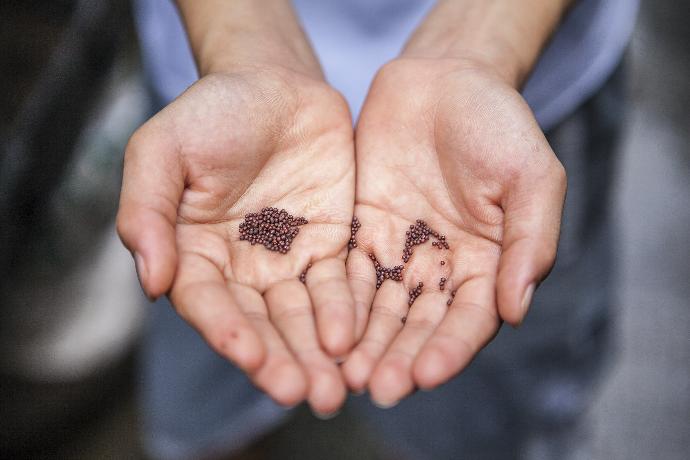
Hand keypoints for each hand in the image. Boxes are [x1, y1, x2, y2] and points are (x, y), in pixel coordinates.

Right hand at [117, 68, 354, 414]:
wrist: (275, 83)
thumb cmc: (212, 112)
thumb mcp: (162, 149)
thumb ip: (146, 211)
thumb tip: (151, 281)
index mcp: (194, 253)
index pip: (208, 303)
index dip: (226, 331)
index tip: (247, 355)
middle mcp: (241, 268)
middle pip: (260, 324)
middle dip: (281, 359)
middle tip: (304, 393)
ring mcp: (288, 261)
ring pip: (303, 317)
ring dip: (317, 353)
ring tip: (334, 388)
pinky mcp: (330, 248)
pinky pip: (340, 286)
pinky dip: (347, 313)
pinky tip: (356, 339)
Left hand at [342, 58, 565, 405]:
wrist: (444, 80)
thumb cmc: (498, 124)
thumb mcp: (531, 175)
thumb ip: (531, 240)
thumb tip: (518, 309)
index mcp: (487, 265)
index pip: (468, 320)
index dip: (449, 350)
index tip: (425, 375)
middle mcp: (439, 269)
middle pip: (417, 326)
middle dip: (398, 358)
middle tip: (375, 388)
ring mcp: (396, 253)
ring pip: (377, 309)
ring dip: (362, 343)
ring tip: (343, 373)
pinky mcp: (359, 232)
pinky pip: (344, 272)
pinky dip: (334, 302)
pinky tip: (320, 326)